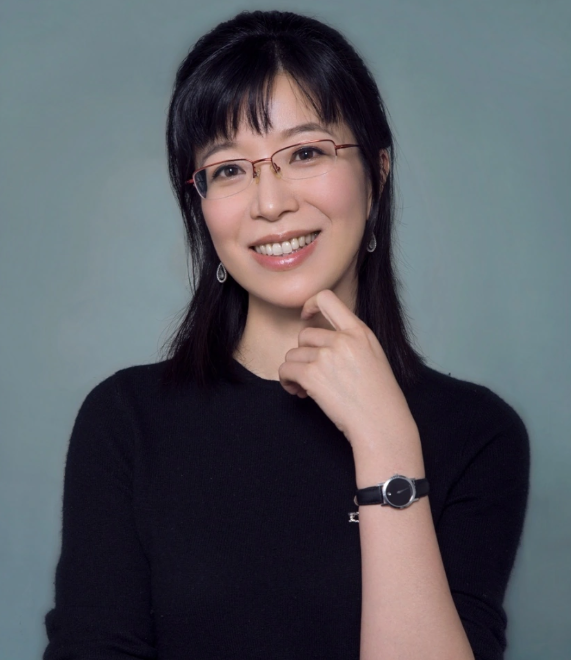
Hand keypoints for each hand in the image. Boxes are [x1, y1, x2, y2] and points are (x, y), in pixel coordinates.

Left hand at [278, 290, 420, 464]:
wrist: (382, 424)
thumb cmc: (380, 398)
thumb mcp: (374, 357)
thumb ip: (351, 343)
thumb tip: (320, 340)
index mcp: (360, 332)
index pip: (327, 299)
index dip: (310, 305)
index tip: (305, 316)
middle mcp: (343, 340)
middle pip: (305, 335)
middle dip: (305, 354)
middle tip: (312, 375)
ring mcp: (327, 356)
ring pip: (293, 355)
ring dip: (295, 371)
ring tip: (307, 388)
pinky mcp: (312, 375)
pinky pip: (286, 370)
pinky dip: (287, 381)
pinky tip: (299, 392)